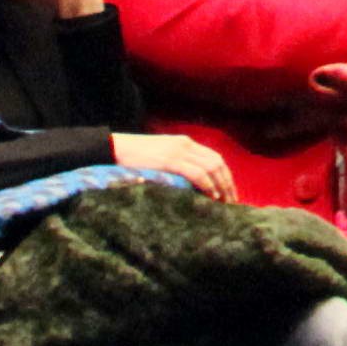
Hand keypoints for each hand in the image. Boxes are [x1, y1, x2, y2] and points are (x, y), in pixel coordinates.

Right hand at [109, 132, 235, 197]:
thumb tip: (192, 185)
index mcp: (185, 143)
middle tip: (232, 202)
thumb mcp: (161, 156)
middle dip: (227, 183)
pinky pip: (196, 173)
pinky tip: (211, 196)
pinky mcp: (170, 161)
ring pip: (211, 167)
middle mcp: (186, 145)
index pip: (214, 158)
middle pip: (217, 162)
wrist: (114, 148)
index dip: (225, 175)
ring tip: (224, 202)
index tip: (230, 192)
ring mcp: (178, 152)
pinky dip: (207, 184)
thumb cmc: (135, 157)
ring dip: (221, 186)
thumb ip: (177, 164)